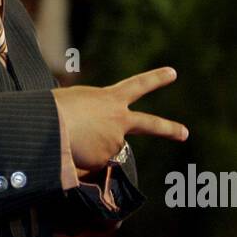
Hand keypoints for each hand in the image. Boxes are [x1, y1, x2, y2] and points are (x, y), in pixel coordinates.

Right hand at [53, 66, 186, 172]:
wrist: (51, 126)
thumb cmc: (55, 108)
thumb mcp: (75, 100)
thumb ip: (89, 113)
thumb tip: (89, 134)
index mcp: (110, 98)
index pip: (138, 85)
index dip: (156, 79)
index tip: (173, 73)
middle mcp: (118, 120)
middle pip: (150, 124)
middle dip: (169, 129)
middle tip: (185, 133)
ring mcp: (114, 141)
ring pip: (103, 148)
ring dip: (89, 147)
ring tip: (69, 138)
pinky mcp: (105, 159)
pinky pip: (91, 163)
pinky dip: (81, 159)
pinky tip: (70, 150)